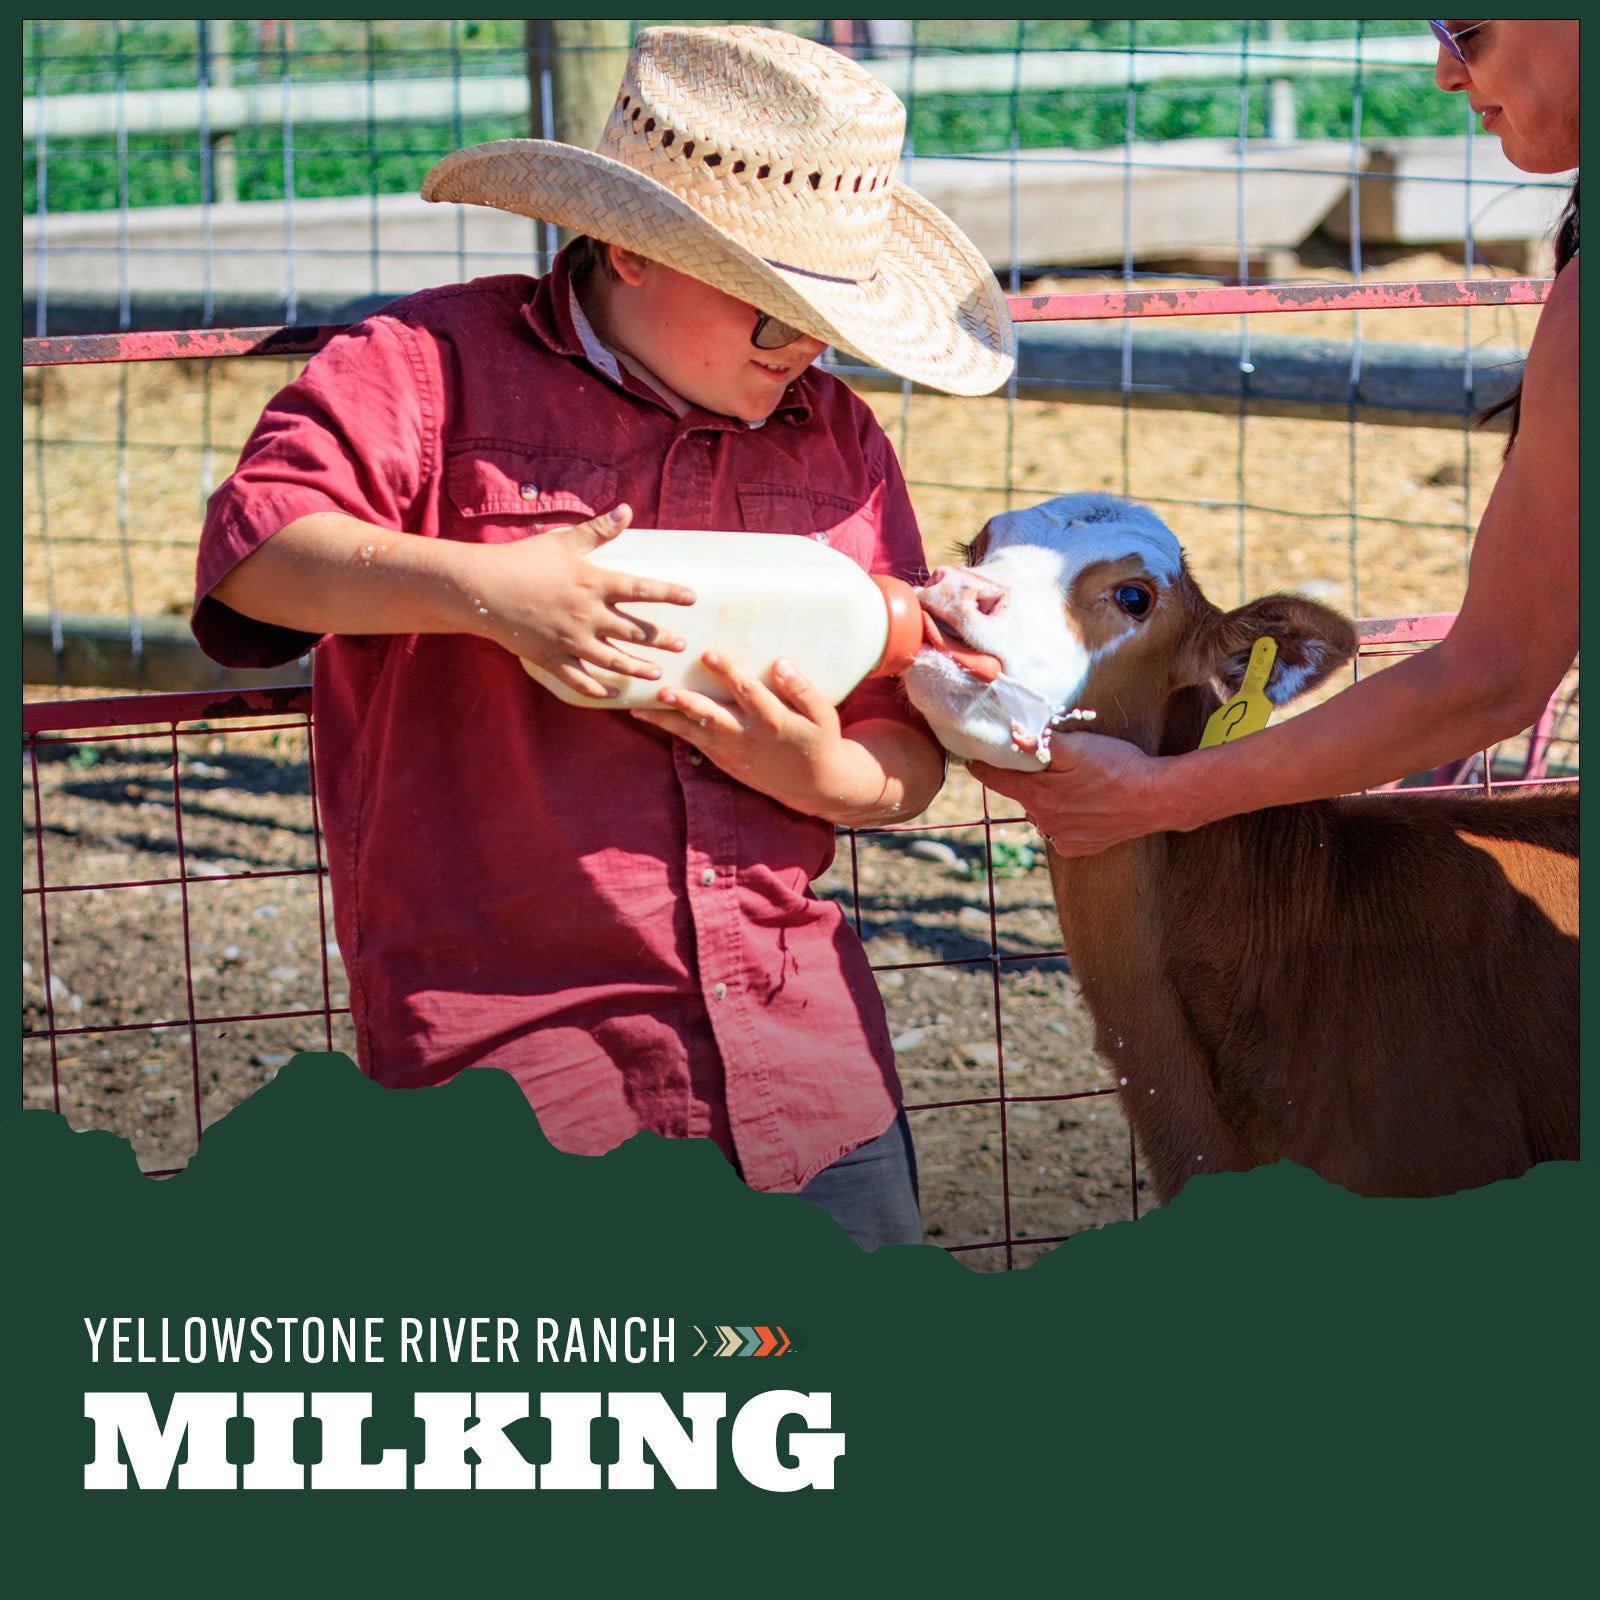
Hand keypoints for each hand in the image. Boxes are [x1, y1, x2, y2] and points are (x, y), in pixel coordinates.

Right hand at [468, 504, 696, 698]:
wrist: (481, 588)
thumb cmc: (522, 560)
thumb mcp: (563, 542)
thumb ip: (598, 530)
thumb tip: (627, 510)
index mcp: (594, 584)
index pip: (641, 589)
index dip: (669, 593)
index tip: (692, 598)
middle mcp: (588, 616)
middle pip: (634, 631)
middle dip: (661, 640)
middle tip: (681, 645)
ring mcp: (571, 641)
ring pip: (614, 662)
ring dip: (638, 669)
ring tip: (657, 674)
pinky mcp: (552, 659)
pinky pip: (580, 681)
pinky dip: (598, 690)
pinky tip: (614, 695)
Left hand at [630, 652, 869, 818]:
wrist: (815, 785)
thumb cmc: (819, 741)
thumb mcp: (823, 715)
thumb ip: (803, 689)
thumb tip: (781, 663)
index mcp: (775, 721)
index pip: (748, 693)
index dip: (729, 673)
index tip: (709, 654)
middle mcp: (749, 737)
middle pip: (714, 716)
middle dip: (688, 701)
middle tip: (664, 687)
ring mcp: (733, 751)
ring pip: (695, 733)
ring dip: (667, 719)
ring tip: (641, 707)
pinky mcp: (723, 760)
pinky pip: (692, 743)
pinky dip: (670, 729)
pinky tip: (647, 715)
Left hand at [971, 731, 1169, 855]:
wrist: (1157, 798)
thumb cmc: (1118, 767)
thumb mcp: (1079, 746)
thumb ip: (1041, 743)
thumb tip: (1011, 736)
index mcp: (1036, 794)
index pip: (992, 778)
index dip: (982, 763)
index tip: (976, 755)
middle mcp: (1042, 821)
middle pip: (1019, 794)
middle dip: (1023, 778)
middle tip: (1044, 762)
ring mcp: (1060, 837)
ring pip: (1039, 813)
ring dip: (1046, 799)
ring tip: (1072, 784)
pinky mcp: (1077, 847)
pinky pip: (1059, 830)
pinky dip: (1065, 817)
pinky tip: (1084, 804)